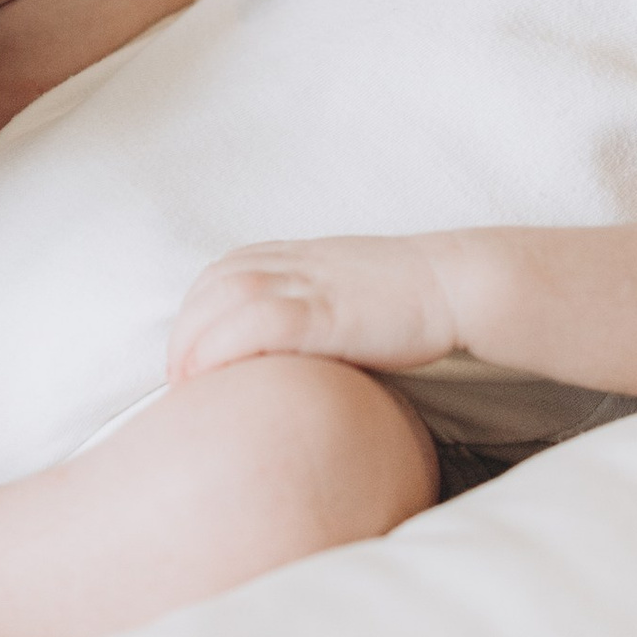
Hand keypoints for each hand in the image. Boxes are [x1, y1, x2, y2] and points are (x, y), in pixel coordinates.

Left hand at [168, 232, 464, 380]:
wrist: (459, 284)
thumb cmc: (412, 299)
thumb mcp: (352, 290)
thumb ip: (320, 306)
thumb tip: (297, 352)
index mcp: (303, 254)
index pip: (226, 268)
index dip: (197, 307)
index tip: (188, 349)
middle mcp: (299, 262)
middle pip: (216, 283)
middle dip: (186, 327)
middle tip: (177, 375)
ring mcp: (312, 284)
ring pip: (226, 297)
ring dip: (193, 338)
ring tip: (184, 383)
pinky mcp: (327, 312)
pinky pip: (258, 321)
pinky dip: (221, 345)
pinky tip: (208, 375)